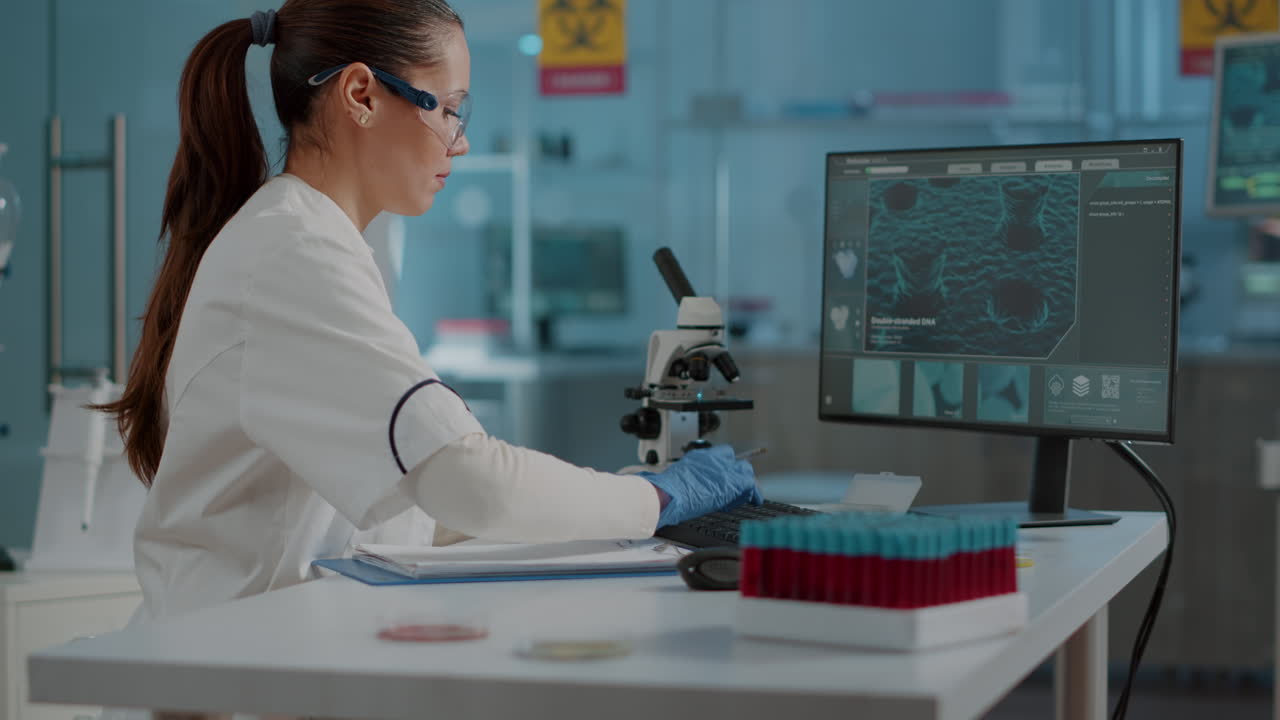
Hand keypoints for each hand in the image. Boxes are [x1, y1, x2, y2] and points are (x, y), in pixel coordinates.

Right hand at [641, 445, 761, 527]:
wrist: (667, 495)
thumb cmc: (664, 491)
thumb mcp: (671, 478)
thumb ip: (677, 478)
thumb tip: (657, 480)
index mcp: (698, 457)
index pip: (719, 454)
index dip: (724, 466)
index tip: (724, 477)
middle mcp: (713, 459)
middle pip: (734, 459)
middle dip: (736, 472)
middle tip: (734, 488)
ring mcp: (724, 469)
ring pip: (745, 470)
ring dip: (745, 482)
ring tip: (744, 496)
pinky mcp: (732, 481)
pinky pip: (751, 485)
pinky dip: (755, 494)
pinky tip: (755, 501)